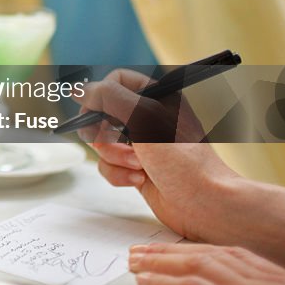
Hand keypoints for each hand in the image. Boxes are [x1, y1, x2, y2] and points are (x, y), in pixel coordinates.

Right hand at [72, 69, 237, 238]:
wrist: (205, 203)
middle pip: (102, 113)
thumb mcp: (143, 117)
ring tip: (138, 166)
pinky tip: (140, 180)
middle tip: (110, 141)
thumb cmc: (182, 158)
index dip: (100, 96)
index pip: (115, 81)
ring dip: (114, 156)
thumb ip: (108, 97)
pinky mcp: (136, 167)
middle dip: (104, 134)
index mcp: (157, 96)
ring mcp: (141, 143)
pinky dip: (118, 174)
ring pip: (102, 141)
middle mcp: (148, 116)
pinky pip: (108, 164)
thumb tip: (79, 89)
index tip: (93, 113)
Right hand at [130, 243, 284, 284]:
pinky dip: (215, 250)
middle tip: (134, 258)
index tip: (139, 280)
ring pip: (221, 254)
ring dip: (183, 250)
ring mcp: (280, 280)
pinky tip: (201, 250)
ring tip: (156, 250)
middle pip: (204, 264)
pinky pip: (246, 256)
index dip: (164, 283)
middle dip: (164, 259)